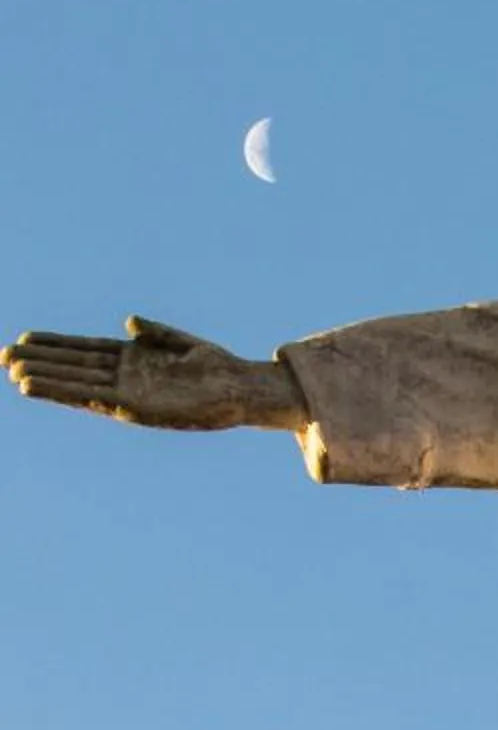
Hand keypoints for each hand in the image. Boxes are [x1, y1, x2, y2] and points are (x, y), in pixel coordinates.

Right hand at [3, 316, 302, 430]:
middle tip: (3, 356)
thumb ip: (155, 332)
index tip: (24, 338)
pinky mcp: (136, 408)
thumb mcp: (182, 342)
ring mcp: (128, 393)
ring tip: (14, 375)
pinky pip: (94, 400)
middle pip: (73, 367)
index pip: (84, 350)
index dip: (55, 345)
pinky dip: (69, 394)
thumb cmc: (215, 367)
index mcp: (132, 359)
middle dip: (40, 362)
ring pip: (77, 385)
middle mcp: (125, 377)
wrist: (241, 389)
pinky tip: (48, 390)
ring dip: (47, 381)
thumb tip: (129, 321)